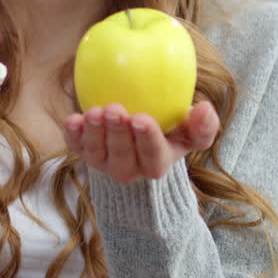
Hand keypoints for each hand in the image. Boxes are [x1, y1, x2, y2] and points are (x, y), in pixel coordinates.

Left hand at [62, 102, 219, 182]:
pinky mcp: (85, 152)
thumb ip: (203, 125)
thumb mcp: (191, 131)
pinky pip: (76, 147)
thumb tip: (205, 107)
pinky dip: (72, 135)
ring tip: (95, 112)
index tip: (142, 118)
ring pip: (97, 154)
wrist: (139, 137)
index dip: (147, 140)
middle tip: (116, 109)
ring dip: (94, 133)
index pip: (153, 157)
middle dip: (118, 134)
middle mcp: (129, 169)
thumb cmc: (171, 131)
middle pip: (122, 157)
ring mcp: (104, 163)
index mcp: (156, 165)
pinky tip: (72, 119)